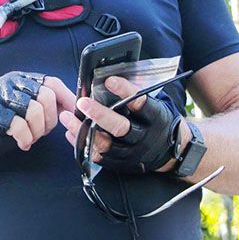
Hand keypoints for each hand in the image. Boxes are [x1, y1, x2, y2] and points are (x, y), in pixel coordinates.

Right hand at [0, 71, 76, 160]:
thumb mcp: (19, 108)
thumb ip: (40, 104)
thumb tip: (68, 110)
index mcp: (20, 80)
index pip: (52, 82)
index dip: (67, 99)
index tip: (73, 115)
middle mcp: (11, 83)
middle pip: (47, 96)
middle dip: (51, 120)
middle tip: (42, 133)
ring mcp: (0, 96)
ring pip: (35, 110)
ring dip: (38, 131)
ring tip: (30, 138)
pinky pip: (20, 125)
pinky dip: (26, 138)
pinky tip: (22, 143)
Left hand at [59, 76, 182, 173]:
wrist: (171, 152)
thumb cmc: (157, 121)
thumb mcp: (156, 105)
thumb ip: (137, 93)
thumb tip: (113, 75)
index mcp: (154, 118)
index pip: (140, 103)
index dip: (125, 91)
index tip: (109, 80)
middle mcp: (143, 137)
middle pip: (120, 127)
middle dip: (99, 114)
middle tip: (82, 102)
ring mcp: (131, 153)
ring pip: (105, 144)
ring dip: (83, 130)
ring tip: (67, 117)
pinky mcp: (121, 164)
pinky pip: (98, 156)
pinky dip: (82, 144)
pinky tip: (71, 133)